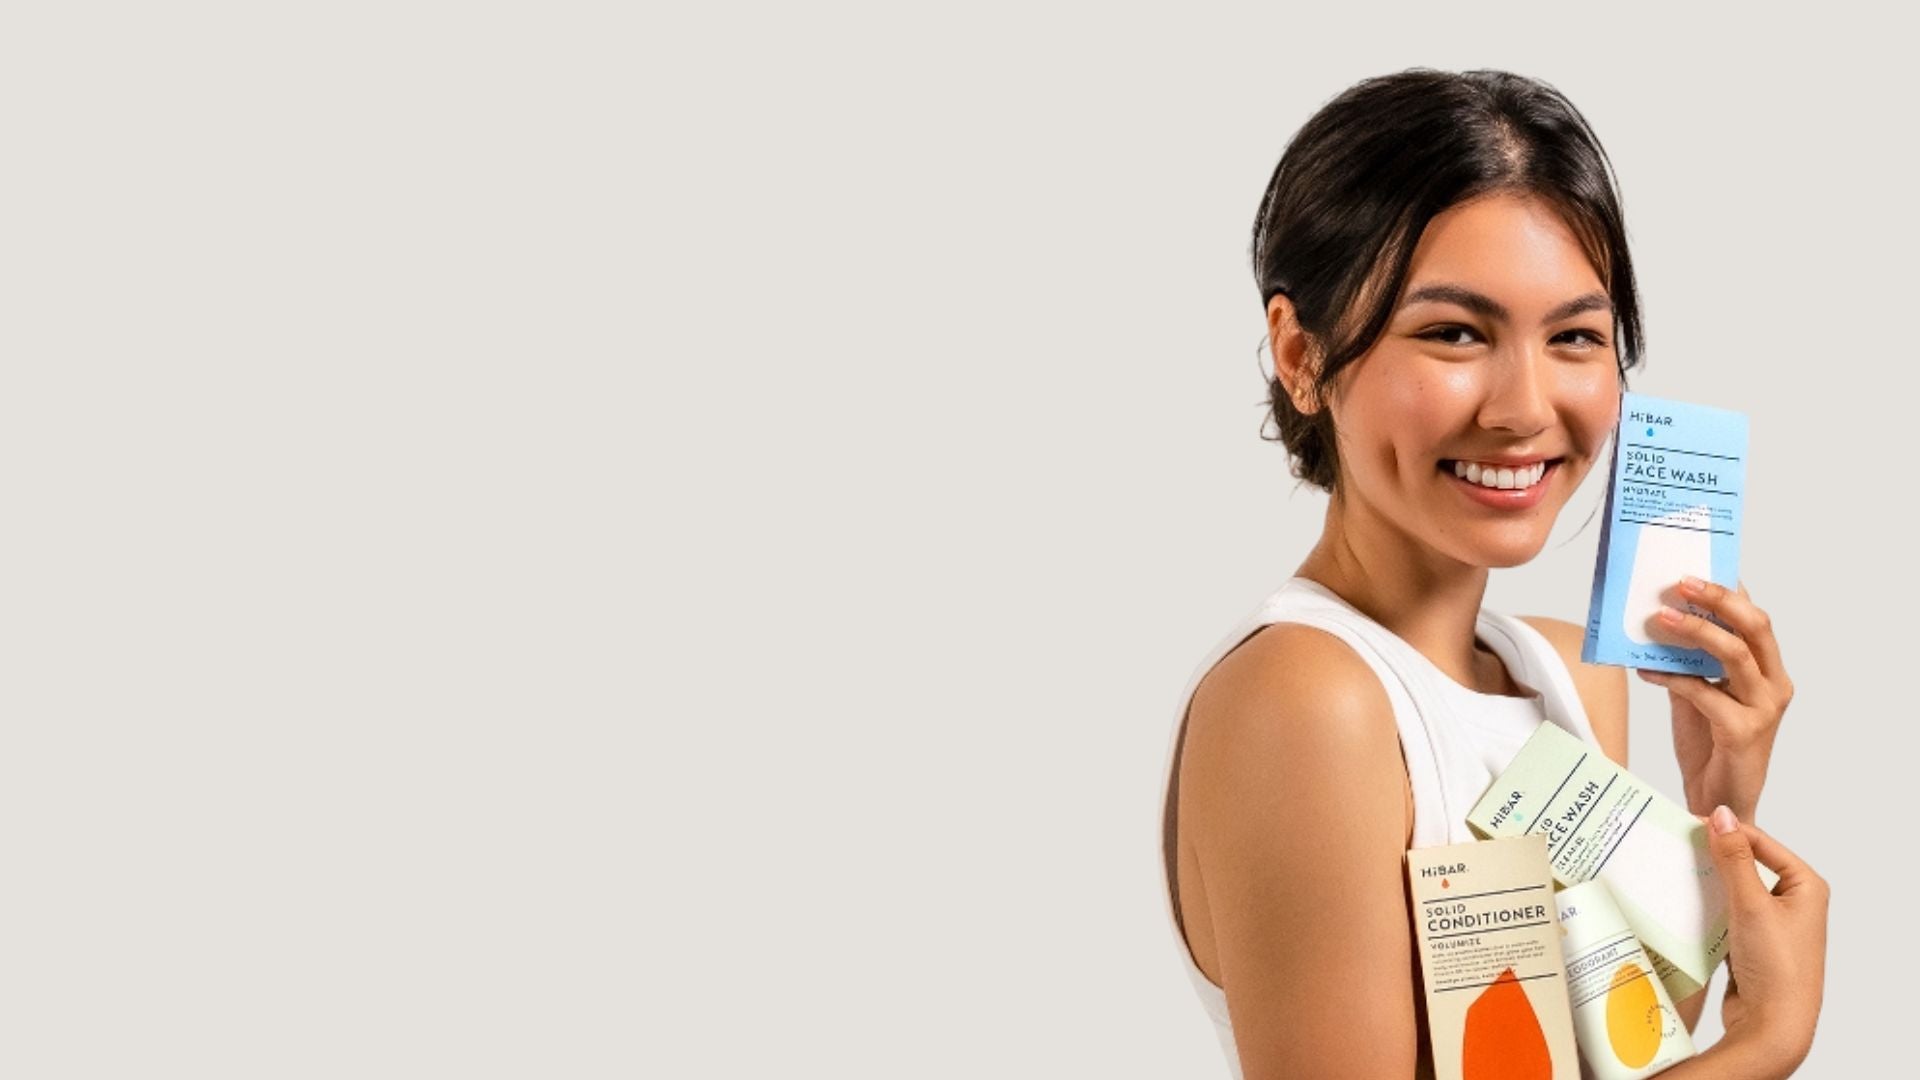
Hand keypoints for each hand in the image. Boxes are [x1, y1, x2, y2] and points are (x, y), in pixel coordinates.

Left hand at [1637, 577, 1793, 820]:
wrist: (1719, 802)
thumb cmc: (1710, 745)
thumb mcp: (1699, 694)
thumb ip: (1690, 662)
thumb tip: (1661, 621)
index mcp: (1769, 672)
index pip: (1755, 620)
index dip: (1731, 590)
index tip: (1697, 565)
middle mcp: (1775, 686)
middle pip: (1756, 627)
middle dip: (1720, 599)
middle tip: (1680, 582)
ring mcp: (1764, 709)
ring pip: (1735, 655)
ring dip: (1696, 631)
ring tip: (1660, 618)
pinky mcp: (1744, 732)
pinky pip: (1705, 694)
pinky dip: (1673, 677)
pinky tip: (1645, 669)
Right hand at [1706, 806, 1828, 1071]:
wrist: (1773, 1026)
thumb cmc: (1777, 968)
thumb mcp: (1752, 905)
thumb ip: (1735, 858)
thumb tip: (1721, 815)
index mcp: (1806, 886)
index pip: (1762, 843)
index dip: (1727, 832)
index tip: (1690, 824)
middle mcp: (1794, 903)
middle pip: (1748, 865)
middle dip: (1715, 858)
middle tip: (1680, 847)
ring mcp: (1774, 925)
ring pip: (1735, 890)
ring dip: (1709, 884)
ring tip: (1678, 873)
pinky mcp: (1754, 943)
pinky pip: (1727, 914)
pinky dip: (1708, 908)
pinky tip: (1686, 905)